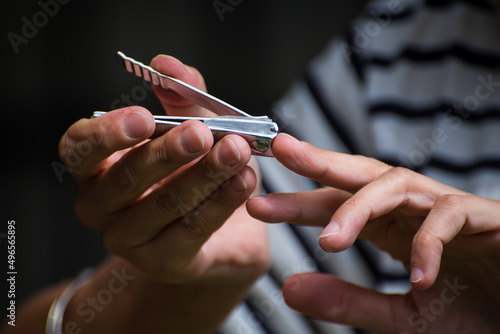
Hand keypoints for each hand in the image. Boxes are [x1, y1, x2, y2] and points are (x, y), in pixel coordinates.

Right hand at [59, 55, 268, 284]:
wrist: (221, 229)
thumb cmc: (193, 170)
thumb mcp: (190, 126)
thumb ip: (180, 95)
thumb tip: (166, 63)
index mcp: (96, 168)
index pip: (79, 148)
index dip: (106, 134)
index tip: (143, 118)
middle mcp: (102, 207)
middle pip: (125, 179)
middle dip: (168, 153)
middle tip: (202, 132)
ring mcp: (129, 240)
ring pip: (164, 205)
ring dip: (204, 175)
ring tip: (238, 151)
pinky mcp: (164, 262)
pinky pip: (192, 230)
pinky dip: (221, 202)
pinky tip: (245, 181)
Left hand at [247, 133, 499, 332]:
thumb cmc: (472, 313)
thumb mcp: (400, 318)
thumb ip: (348, 302)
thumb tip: (289, 287)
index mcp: (389, 228)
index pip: (336, 206)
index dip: (297, 204)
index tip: (257, 205)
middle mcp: (411, 210)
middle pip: (360, 174)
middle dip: (320, 161)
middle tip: (280, 148)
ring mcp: (446, 208)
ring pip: (396, 184)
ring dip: (359, 208)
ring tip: (329, 239)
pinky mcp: (482, 217)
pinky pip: (447, 217)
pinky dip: (428, 245)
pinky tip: (419, 277)